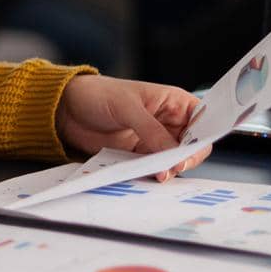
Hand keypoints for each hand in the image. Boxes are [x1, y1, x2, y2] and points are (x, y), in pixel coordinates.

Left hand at [56, 74, 211, 178]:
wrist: (67, 108)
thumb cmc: (98, 94)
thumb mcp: (127, 107)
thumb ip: (151, 130)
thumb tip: (173, 154)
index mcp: (174, 102)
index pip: (203, 123)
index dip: (203, 138)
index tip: (192, 153)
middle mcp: (169, 122)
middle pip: (191, 147)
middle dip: (184, 158)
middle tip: (172, 168)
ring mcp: (154, 140)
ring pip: (173, 161)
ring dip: (168, 169)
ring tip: (157, 174)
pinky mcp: (139, 155)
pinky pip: (154, 169)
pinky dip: (153, 174)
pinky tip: (147, 177)